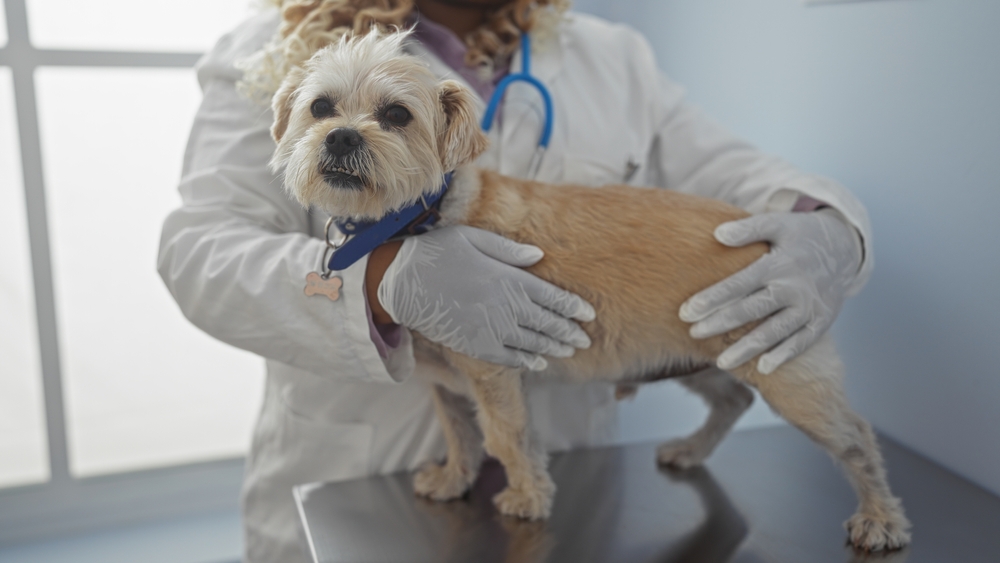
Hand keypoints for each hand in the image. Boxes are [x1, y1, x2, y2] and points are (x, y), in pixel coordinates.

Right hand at [377, 225, 594, 370]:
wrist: (402, 282)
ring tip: (571, 351)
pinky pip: (509, 358)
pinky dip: (528, 361)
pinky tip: (540, 363)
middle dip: (569, 332)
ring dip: (554, 348)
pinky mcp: (476, 346)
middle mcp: (506, 307)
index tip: (589, 314)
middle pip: (548, 324)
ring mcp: (491, 330)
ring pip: (533, 343)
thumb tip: (539, 256)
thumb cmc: (437, 253)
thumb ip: (509, 250)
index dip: (573, 307)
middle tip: (585, 339)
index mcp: (509, 279)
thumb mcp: (474, 239)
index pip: (553, 297)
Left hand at [679, 210, 861, 373]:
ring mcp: (809, 307)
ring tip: (721, 363)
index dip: (711, 298)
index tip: (685, 312)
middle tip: (693, 334)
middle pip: (752, 309)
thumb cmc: (799, 236)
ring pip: (775, 331)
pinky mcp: (822, 321)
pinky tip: (761, 368)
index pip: (738, 284)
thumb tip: (717, 234)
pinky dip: (784, 355)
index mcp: (778, 264)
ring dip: (748, 348)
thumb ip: (748, 229)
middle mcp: (794, 287)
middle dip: (721, 323)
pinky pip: (802, 342)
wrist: (844, 249)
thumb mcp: (778, 224)